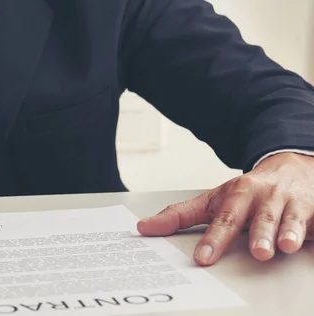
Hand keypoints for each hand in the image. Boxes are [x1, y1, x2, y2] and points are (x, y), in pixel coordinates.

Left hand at [137, 152, 313, 265]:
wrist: (292, 167)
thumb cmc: (247, 191)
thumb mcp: (212, 200)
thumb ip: (180, 215)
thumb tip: (143, 228)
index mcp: (236, 195)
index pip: (223, 220)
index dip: (213, 240)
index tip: (202, 258)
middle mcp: (263, 197)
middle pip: (260, 217)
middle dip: (259, 234)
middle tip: (257, 253)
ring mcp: (291, 203)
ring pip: (290, 218)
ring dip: (288, 231)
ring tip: (285, 246)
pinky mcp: (313, 209)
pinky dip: (313, 229)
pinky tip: (309, 239)